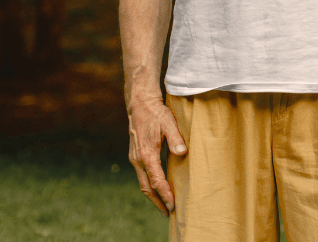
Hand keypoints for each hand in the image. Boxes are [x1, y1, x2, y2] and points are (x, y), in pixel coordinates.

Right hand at [127, 97, 187, 216]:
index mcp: (147, 154)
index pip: (157, 181)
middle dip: (157, 202)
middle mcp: (138, 160)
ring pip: (143, 183)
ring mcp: (135, 158)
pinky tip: (158, 187)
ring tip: (164, 204)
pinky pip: (142, 175)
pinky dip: (149, 185)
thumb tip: (182, 153)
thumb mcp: (169, 123)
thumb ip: (176, 138)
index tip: (173, 206)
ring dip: (152, 195)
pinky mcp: (135, 155)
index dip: (165, 195)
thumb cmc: (156, 113)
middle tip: (168, 213)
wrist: (140, 104)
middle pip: (147, 188)